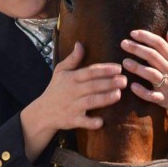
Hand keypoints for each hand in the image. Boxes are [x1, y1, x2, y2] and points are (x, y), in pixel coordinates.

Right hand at [20, 42, 125, 159]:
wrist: (43, 112)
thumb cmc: (56, 89)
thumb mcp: (60, 71)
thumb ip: (72, 59)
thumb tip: (80, 44)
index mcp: (71, 78)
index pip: (89, 72)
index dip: (104, 70)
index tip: (118, 68)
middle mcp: (72, 91)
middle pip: (92, 86)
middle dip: (109, 83)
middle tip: (124, 81)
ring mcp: (72, 106)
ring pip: (90, 102)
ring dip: (104, 99)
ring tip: (118, 94)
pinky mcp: (72, 120)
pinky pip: (82, 121)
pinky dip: (91, 122)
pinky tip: (101, 121)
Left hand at [121, 30, 167, 125]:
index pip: (159, 44)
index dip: (146, 37)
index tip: (133, 33)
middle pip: (152, 56)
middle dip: (137, 49)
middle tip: (123, 43)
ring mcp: (167, 85)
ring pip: (151, 74)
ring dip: (137, 68)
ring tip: (125, 62)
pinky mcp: (164, 99)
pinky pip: (152, 96)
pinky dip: (142, 91)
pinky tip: (133, 86)